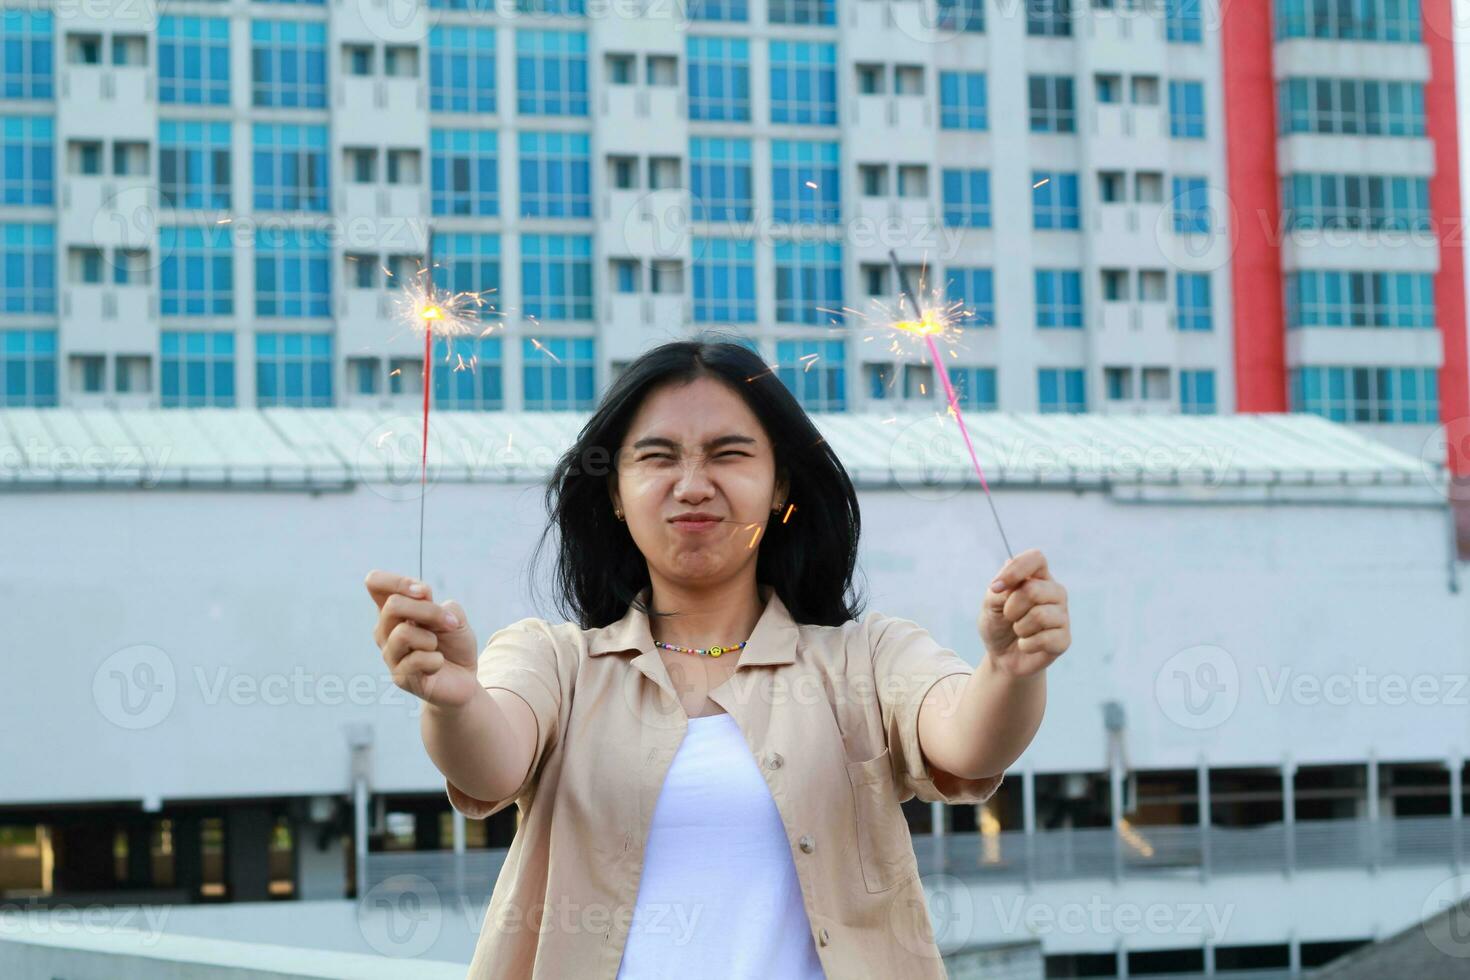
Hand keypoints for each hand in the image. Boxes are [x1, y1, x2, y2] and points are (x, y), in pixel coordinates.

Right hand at [365, 570, 480, 708]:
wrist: (464, 679)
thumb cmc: (454, 644)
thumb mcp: (454, 616)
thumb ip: (437, 605)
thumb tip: (420, 604)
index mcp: (394, 611)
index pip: (375, 582)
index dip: (398, 581)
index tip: (424, 593)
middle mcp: (385, 631)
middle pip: (393, 605)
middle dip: (429, 610)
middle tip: (450, 623)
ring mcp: (390, 655)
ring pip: (402, 633)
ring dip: (431, 638)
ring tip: (437, 648)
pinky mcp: (400, 677)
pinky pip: (418, 659)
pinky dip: (436, 660)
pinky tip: (437, 665)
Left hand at [977, 548, 1070, 677]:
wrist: (1002, 656)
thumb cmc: (998, 624)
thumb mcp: (990, 605)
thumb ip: (999, 589)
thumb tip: (1008, 565)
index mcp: (1037, 577)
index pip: (1036, 558)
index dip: (1016, 570)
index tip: (995, 588)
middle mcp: (1054, 592)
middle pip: (1033, 590)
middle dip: (1011, 608)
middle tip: (1009, 617)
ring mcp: (1062, 615)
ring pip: (1039, 615)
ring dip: (1019, 628)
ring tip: (1019, 631)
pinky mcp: (1064, 639)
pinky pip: (1044, 639)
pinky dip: (1026, 644)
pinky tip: (1027, 645)